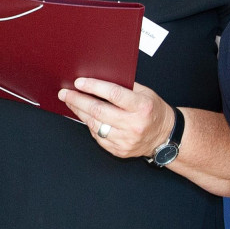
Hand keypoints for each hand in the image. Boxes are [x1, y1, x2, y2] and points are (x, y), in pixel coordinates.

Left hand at [58, 77, 176, 160]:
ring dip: (79, 112)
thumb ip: (124, 86)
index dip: (94, 87)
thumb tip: (98, 78)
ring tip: (71, 102)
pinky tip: (84, 116)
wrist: (164, 135)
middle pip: (99, 111)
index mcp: (142, 107)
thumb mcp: (145, 93)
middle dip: (78, 100)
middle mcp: (134, 125)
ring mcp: (126, 140)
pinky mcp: (119, 150)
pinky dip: (89, 125)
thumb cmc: (153, 110)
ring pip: (95, 124)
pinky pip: (98, 136)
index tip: (79, 82)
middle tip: (65, 93)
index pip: (114, 94)